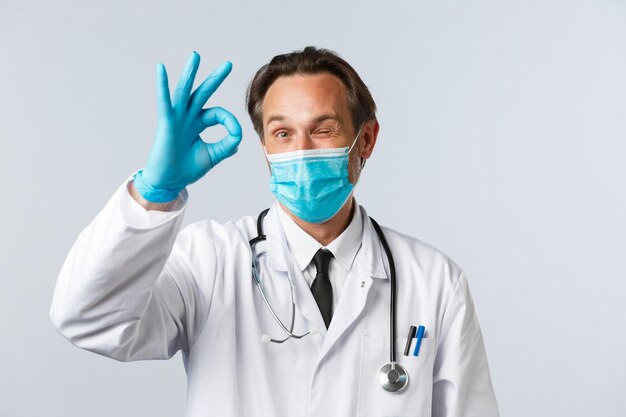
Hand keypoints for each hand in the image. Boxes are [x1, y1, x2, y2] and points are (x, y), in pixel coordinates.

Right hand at [134, 51, 241, 202]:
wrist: (169, 181)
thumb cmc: (186, 169)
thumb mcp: (212, 156)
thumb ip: (226, 145)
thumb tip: (238, 136)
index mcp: (199, 124)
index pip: (219, 114)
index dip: (230, 122)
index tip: (235, 133)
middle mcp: (188, 117)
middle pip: (203, 93)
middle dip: (216, 78)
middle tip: (229, 64)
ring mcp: (177, 118)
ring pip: (185, 91)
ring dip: (190, 73)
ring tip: (196, 56)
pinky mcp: (166, 122)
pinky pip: (164, 101)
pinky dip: (162, 85)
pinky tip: (161, 69)